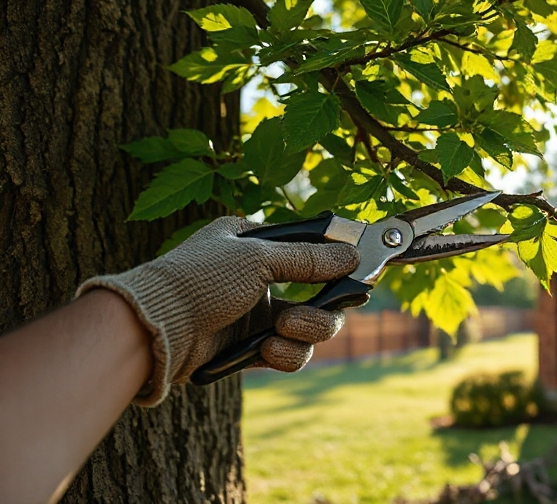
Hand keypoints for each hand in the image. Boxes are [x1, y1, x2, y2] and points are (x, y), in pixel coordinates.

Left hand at [77, 217, 358, 405]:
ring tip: (280, 333)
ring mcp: (256, 313)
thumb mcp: (257, 258)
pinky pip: (290, 352)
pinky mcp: (251, 347)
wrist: (155, 329)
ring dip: (306, 332)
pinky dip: (286, 353)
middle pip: (321, 295)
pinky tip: (266, 349)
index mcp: (256, 242)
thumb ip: (308, 259)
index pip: (312, 249)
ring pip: (310, 327)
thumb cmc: (198, 279)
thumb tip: (353, 254)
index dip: (339, 264)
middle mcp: (260, 276)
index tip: (361, 274)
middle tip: (315, 313)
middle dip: (323, 309)